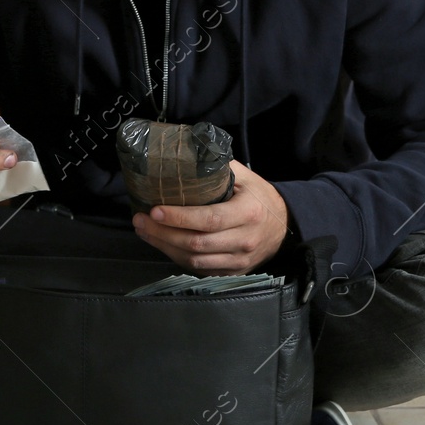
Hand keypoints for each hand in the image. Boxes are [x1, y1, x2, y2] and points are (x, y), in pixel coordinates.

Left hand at [131, 159, 289, 273]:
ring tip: (145, 231)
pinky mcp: (233, 272)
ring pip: (195, 260)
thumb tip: (184, 152)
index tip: (155, 210)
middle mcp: (245, 240)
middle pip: (196, 243)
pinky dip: (178, 258)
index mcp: (248, 213)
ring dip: (165, 247)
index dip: (179, 217)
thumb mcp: (245, 177)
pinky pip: (200, 269)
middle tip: (139, 220)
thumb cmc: (260, 197)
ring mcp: (239, 260)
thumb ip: (217, 167)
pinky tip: (163, 244)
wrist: (285, 225)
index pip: (209, 219)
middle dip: (162, 233)